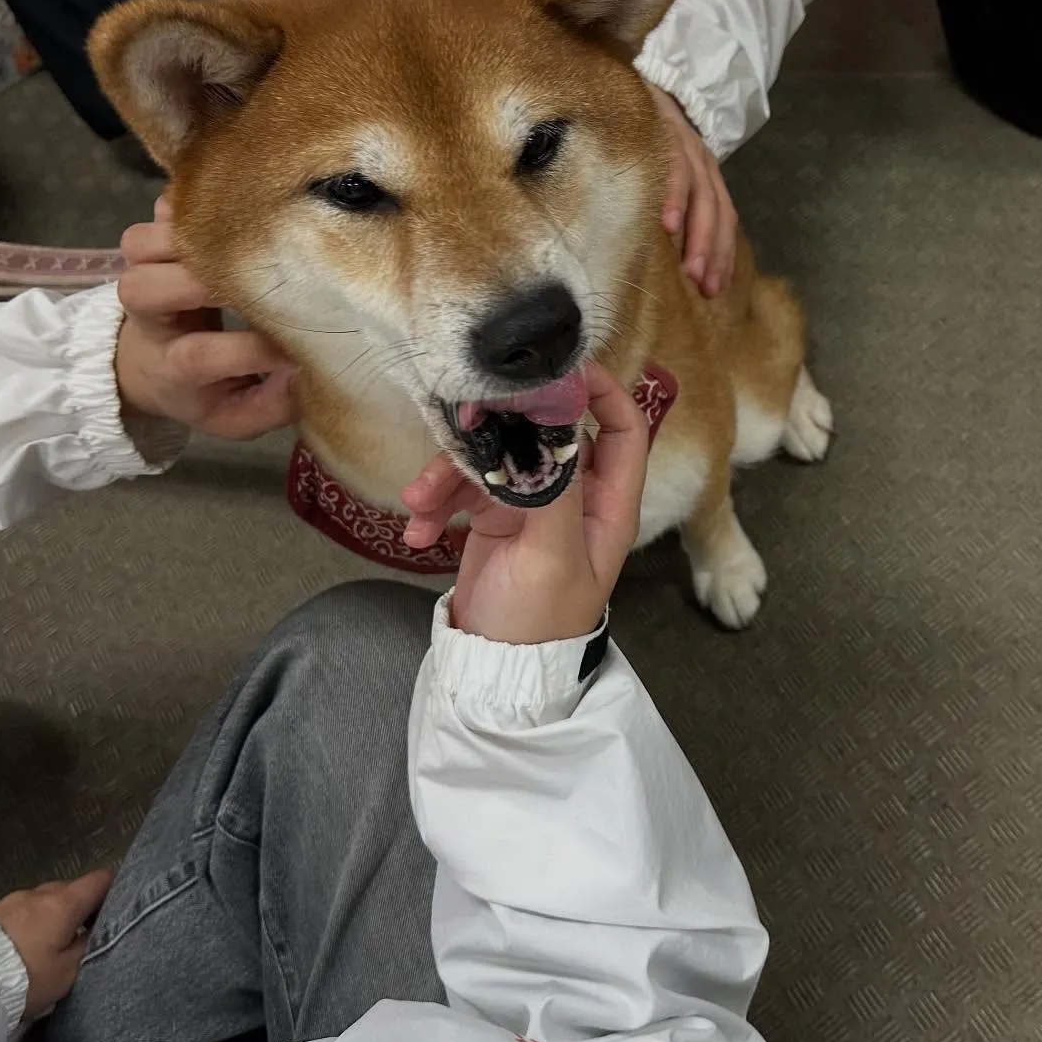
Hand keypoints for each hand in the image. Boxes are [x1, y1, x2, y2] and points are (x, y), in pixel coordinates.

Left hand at [0, 869, 112, 1017]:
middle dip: (78, 908)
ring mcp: (9, 900)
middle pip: (69, 890)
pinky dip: (24, 924)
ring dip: (48, 917)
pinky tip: (18, 948)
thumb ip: (88, 947)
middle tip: (79, 936)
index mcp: (64, 903)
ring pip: (40, 901)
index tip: (115, 909)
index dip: (113, 890)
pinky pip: (16, 912)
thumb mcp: (67, 972)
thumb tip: (96, 932)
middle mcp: (38, 893)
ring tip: (44, 946)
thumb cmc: (24, 977)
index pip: (100, 879)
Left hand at [115, 195, 294, 439]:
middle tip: (262, 279)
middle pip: (145, 291)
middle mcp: (148, 320)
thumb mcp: (239, 417)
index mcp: (172, 369)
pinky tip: (231, 205)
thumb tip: (310, 368)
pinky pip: (158, 210)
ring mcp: (142, 274)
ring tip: (242, 239)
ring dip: (189, 235)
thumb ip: (275, 403)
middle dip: (202, 280)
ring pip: (141, 244)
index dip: (251, 349)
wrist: (151, 368)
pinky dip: (190, 203)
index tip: (300, 347)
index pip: (200, 355)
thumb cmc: (206, 392)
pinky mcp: (151, 244)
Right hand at [401, 364, 647, 643]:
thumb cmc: (538, 624)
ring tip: (419, 501)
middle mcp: (574, 497)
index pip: (622, 429)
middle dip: (499, 427)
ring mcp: (532, 505)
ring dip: (450, 472)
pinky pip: (463, 489)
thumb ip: (554, 490)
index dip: (601, 391)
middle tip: (464, 417)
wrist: (495, 673)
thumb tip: (552, 424)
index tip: (560, 368)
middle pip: (544, 433)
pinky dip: (436, 503)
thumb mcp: (551, 556)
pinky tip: (418, 531)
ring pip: (493, 457)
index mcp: (607, 504)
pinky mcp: (493, 518)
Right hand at [647, 82, 737, 297]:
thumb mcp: (667, 169)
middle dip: (712, 252)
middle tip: (705, 287)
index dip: (722, 253)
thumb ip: (674, 201)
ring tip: (689, 269)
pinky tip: (667, 225)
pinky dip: (673, 199)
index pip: (724, 218)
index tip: (716, 288)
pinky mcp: (666, 133)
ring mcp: (687, 147)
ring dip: (697, 235)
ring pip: (701, 196)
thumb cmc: (646, 135)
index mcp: (706, 175)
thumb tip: (668, 250)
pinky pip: (674, 169)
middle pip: (717, 212)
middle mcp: (703, 162)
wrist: (639, 79)